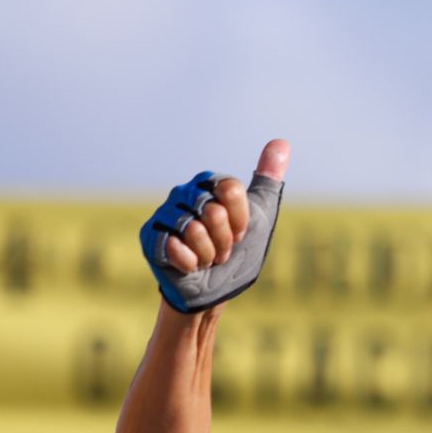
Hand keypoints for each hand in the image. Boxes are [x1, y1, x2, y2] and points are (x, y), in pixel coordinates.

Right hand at [141, 139, 289, 312]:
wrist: (216, 291)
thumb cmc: (238, 253)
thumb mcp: (261, 215)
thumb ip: (269, 179)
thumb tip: (281, 141)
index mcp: (208, 183)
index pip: (231, 190)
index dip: (240, 219)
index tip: (240, 232)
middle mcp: (184, 193)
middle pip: (214, 211)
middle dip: (225, 240)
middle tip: (222, 250)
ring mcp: (165, 214)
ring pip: (194, 230)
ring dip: (209, 254)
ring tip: (206, 259)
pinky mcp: (150, 237)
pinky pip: (175, 247)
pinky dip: (190, 264)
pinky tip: (189, 266)